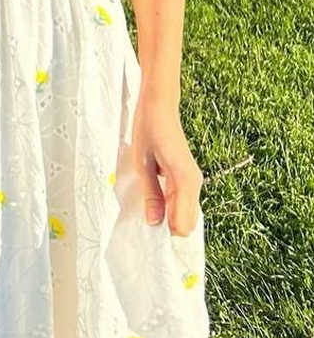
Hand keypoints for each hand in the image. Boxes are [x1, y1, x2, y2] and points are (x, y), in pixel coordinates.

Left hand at [131, 93, 203, 236]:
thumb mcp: (142, 163)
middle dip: (168, 227)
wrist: (159, 106)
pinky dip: (171, 207)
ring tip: (148, 207)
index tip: (147, 228)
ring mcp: (193, 180)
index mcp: (185, 181)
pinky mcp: (188, 177)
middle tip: (145, 217)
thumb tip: (154, 223)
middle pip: (187, 224)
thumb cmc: (148, 130)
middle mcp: (194, 183)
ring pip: (186, 214)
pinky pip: (183, 202)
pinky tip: (154, 198)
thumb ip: (151, 194)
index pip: (183, 225)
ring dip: (169, 217)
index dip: (166, 231)